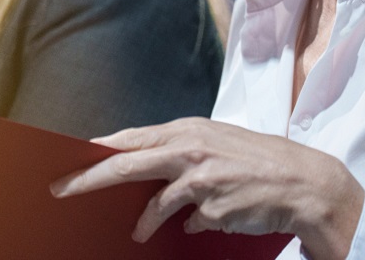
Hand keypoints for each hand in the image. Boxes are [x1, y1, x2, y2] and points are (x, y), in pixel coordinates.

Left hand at [50, 117, 363, 259]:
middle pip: (125, 163)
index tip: (67, 161)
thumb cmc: (256, 161)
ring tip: (139, 234)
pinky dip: (196, 225)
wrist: (303, 183)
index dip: (96, 150)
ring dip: (145, 222)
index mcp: (187, 129)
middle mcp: (190, 148)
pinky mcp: (214, 207)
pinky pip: (190, 223)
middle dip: (88, 178)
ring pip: (156, 203)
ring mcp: (202, 179)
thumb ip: (178, 152)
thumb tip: (138, 168)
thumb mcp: (214, 142)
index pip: (129, 138)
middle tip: (61, 190)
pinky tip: (212, 219)